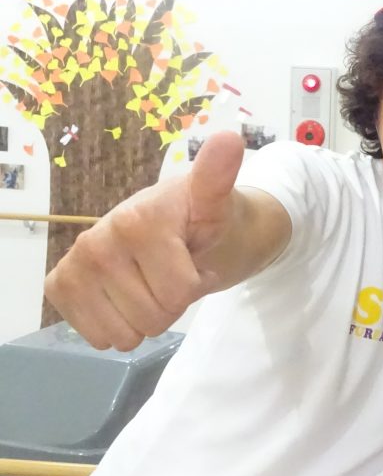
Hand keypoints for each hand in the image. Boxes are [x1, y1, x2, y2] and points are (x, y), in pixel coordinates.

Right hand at [43, 131, 244, 350]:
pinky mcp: (61, 285)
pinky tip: (129, 295)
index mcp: (135, 220)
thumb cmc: (207, 220)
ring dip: (148, 317)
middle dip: (174, 303)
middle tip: (178, 271)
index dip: (198, 284)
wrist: (188, 228)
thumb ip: (217, 178)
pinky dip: (119, 326)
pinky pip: (96, 336)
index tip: (198, 258)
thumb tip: (228, 139)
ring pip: (125, 335)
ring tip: (156, 280)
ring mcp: (75, 264)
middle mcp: (96, 240)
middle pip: (153, 318)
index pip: (179, 294)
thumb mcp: (219, 204)